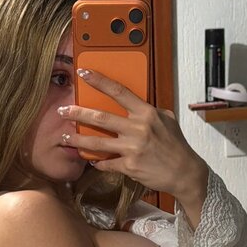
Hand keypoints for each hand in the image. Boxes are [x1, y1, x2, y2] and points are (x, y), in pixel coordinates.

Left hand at [57, 67, 207, 195]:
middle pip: (100, 117)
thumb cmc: (176, 146)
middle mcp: (138, 128)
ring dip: (78, 140)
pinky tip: (91, 161)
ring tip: (65, 138)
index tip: (83, 73)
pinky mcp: (129, 166)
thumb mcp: (167, 120)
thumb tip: (135, 105)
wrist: (184, 172)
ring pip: (97, 142)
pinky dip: (98, 162)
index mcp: (146, 113)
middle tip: (62, 110)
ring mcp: (132, 148)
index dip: (99, 81)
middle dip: (77, 113)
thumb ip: (149, 112)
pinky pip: (107, 163)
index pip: (119, 92)